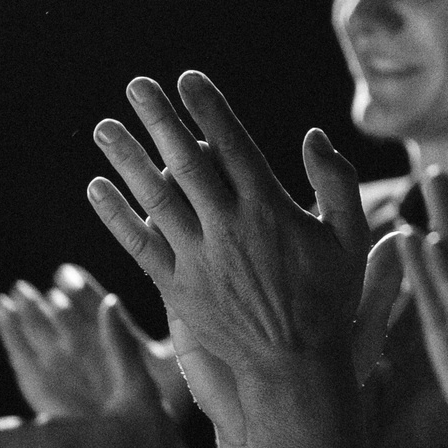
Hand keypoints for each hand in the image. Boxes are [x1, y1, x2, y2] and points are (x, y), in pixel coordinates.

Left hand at [85, 73, 377, 436]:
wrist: (294, 368)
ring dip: (126, 159)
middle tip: (136, 85)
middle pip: (186, 161)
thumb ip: (337, 182)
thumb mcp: (350, 237)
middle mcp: (228, 227)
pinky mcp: (177, 288)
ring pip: (155, 198)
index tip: (188, 79)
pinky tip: (97, 188)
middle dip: (159, 119)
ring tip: (103, 127)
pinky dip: (116, 216)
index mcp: (270, 209)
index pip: (232, 145)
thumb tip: (314, 135)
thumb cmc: (328, 299)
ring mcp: (198, 258)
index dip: (208, 109)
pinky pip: (140, 245)